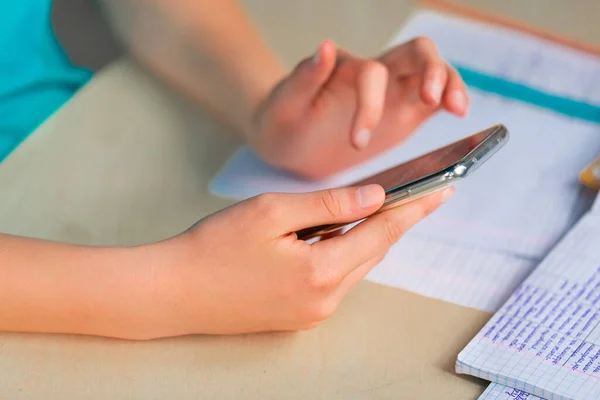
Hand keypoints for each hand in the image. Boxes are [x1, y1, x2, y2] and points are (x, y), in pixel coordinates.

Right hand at [148, 185, 453, 335]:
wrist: (174, 292)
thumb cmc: (215, 246)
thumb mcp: (272, 212)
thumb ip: (328, 204)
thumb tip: (375, 197)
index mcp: (321, 272)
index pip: (383, 233)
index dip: (415, 208)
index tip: (445, 189)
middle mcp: (324, 300)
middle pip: (374, 251)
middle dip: (394, 221)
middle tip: (414, 193)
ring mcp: (312, 313)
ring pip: (356, 266)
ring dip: (366, 238)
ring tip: (374, 210)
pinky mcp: (299, 317)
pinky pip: (336, 280)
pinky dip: (344, 255)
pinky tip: (336, 236)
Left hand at [250, 37, 468, 178]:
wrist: (290, 142)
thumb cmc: (285, 120)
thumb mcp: (285, 103)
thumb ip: (304, 78)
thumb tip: (326, 46)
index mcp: (347, 69)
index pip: (371, 74)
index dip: (369, 105)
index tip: (357, 143)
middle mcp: (376, 73)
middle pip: (415, 53)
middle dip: (430, 71)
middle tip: (434, 100)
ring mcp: (395, 92)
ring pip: (433, 73)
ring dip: (449, 84)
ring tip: (457, 108)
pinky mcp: (405, 112)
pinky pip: (435, 100)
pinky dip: (451, 101)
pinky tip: (459, 113)